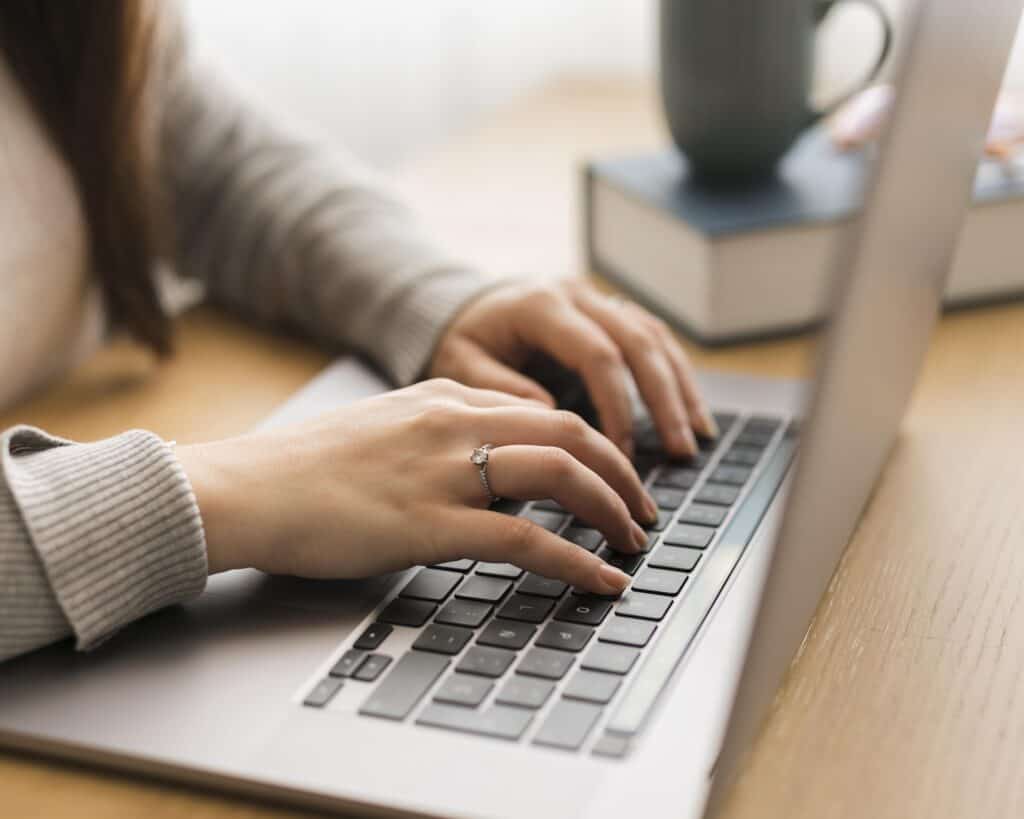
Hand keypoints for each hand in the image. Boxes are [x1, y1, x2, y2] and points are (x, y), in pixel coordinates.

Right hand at [176, 379, 659, 593]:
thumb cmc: (302, 469)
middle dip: (622, 471)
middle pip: (569, 433)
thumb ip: (440, 442)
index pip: (541, 411)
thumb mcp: (383, 432)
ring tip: (633, 539)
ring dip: (611, 508)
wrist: (242, 489)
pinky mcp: (427, 525)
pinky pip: (525, 540)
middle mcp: (451, 425)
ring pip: (560, 475)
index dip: (592, 444)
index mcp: (441, 399)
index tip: (614, 473)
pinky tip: (600, 578)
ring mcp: (441, 472)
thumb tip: (493, 479)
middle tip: (644, 507)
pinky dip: (576, 559)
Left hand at [429, 278, 716, 459]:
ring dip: (680, 389)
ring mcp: (597, 298)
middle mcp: (577, 294)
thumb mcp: (459, 365)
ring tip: (696, 438)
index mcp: (541, 305)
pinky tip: (691, 412)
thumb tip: (551, 419)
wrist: (462, 306)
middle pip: (638, 343)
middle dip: (663, 400)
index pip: (596, 354)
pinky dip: (675, 375)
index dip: (616, 406)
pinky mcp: (609, 311)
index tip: (620, 453)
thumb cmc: (460, 341)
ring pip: (654, 338)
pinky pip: (653, 338)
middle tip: (679, 451)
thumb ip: (500, 390)